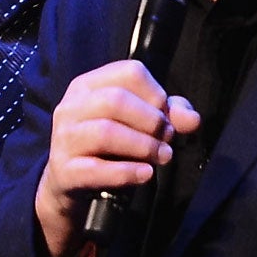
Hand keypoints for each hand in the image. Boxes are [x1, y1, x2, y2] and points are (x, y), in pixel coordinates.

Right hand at [33, 59, 201, 256]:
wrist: (70, 184)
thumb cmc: (107, 147)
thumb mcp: (136, 124)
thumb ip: (167, 115)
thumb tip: (192, 119)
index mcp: (88, 85)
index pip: (128, 73)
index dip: (155, 94)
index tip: (165, 116)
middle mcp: (71, 106)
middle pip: (116, 100)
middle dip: (151, 121)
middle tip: (167, 140)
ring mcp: (64, 138)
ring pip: (106, 133)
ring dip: (143, 146)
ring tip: (162, 157)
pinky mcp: (64, 170)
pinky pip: (97, 169)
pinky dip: (127, 172)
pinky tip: (146, 174)